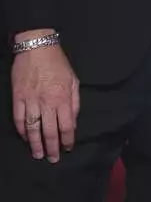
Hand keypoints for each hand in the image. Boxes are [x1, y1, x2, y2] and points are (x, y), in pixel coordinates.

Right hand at [11, 33, 79, 162]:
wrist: (37, 49)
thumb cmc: (58, 64)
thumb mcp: (74, 80)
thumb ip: (74, 102)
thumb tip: (72, 122)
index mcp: (63, 98)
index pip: (66, 125)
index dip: (67, 140)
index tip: (67, 148)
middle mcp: (47, 103)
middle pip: (50, 131)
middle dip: (52, 147)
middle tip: (52, 159)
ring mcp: (31, 101)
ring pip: (32, 129)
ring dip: (35, 144)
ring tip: (38, 154)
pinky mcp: (18, 99)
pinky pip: (19, 119)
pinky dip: (21, 131)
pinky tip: (25, 138)